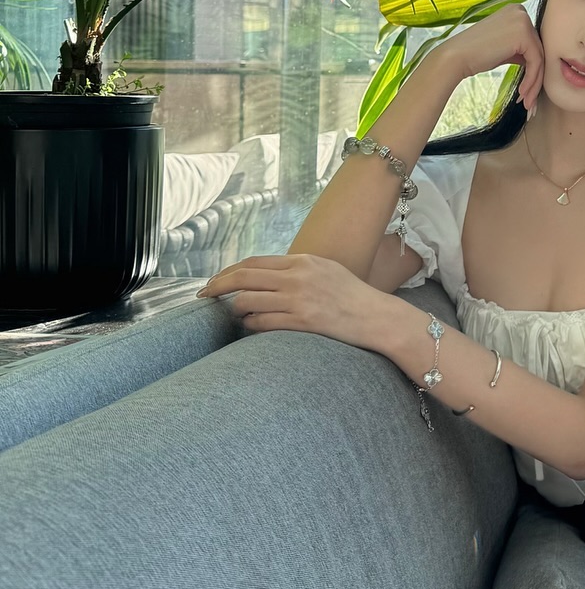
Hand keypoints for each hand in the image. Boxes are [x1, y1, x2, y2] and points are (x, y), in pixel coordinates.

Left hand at [196, 254, 392, 347]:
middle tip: (204, 295)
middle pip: (244, 277)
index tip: (215, 281)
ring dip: (236, 309)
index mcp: (302, 261)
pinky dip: (250, 324)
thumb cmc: (352, 295)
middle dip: (218, 286)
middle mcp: (297, 277)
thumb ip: (297, 269)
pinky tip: (250, 326)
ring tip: (236, 314)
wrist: (376, 316)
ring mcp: (299, 299)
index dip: (229, 271)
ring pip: (248, 300)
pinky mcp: (302, 322)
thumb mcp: (325, 270)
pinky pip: (262, 322)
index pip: (254, 262)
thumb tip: (266, 274)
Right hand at [441, 4, 544, 111]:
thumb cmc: (476, 54)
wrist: (456, 57)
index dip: (533, 67)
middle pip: (538, 49)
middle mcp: (521, 11)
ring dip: (534, 83)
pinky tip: (522, 93)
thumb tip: (538, 61)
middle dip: (535, 78)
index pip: (533, 42)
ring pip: (539, 58)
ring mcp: (523, 20)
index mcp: (516, 10)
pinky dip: (531, 80)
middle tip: (530, 100)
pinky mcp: (524, 34)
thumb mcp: (504, 47)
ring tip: (527, 102)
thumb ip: (521, 49)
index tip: (528, 89)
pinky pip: (536, 61)